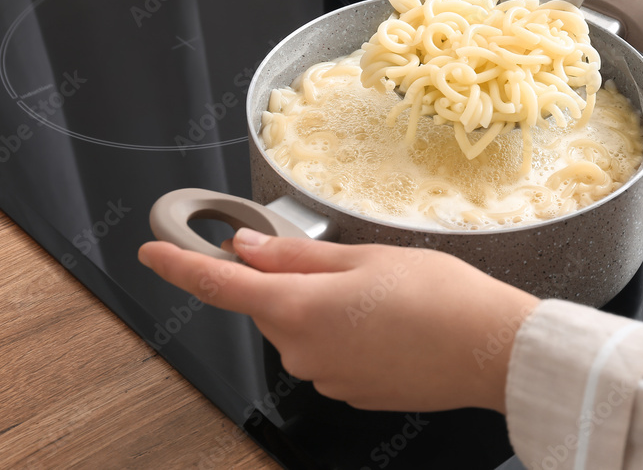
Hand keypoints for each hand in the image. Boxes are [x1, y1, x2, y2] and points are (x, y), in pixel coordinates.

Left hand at [138, 230, 538, 412]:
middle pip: (273, 307)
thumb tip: (247, 250)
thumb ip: (295, 258)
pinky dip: (347, 336)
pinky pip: (330, 355)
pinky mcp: (351, 392)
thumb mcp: (364, 258)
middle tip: (348, 266)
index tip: (153, 251)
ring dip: (326, 310)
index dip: (181, 266)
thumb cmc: (438, 295)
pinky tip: (390, 325)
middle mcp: (302, 353)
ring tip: (384, 298)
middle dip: (295, 283)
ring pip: (304, 331)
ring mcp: (326, 378)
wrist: (488, 348)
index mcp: (298, 310)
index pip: (220, 287)